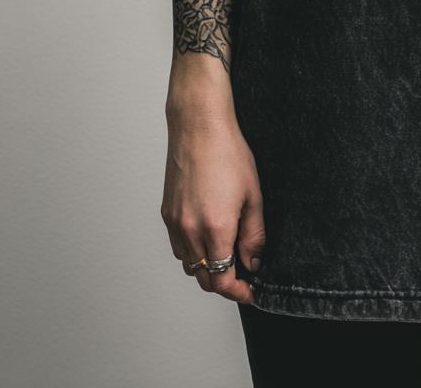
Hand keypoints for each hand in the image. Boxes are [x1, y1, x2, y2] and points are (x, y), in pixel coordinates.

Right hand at [161, 104, 265, 304]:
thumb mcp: (253, 195)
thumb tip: (254, 262)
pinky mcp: (166, 214)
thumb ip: (254, 235)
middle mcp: (190, 231)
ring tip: (228, 254)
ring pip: (189, 265)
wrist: (199, 128)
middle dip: (225, 284)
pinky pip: (178, 247)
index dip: (238, 292)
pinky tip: (208, 238)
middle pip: (204, 279)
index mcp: (215, 228)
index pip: (222, 280)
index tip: (251, 291)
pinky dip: (193, 253)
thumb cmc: (228, 154)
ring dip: (208, 269)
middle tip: (244, 276)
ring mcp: (175, 223)